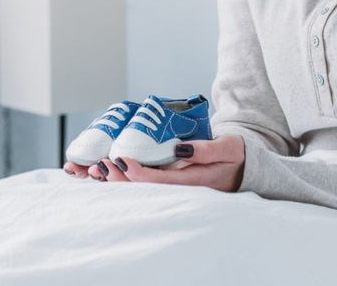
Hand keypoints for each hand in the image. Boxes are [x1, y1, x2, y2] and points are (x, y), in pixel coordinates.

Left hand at [63, 135, 245, 191]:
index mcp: (193, 182)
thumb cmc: (236, 156)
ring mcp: (173, 187)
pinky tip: (103, 171)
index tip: (120, 159)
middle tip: (98, 165)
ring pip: (140, 188)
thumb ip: (205, 149)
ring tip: (93, 169)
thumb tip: (180, 149)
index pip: (159, 182)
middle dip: (119, 179)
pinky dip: (122, 177)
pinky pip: (143, 183)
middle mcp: (179, 188)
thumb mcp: (228, 147)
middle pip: (143, 189)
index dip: (137, 173)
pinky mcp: (169, 182)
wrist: (244, 167)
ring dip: (116, 180)